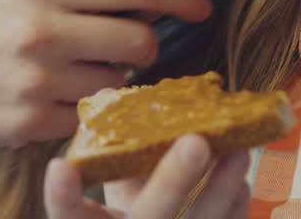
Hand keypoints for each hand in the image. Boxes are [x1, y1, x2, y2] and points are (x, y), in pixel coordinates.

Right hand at [0, 0, 211, 150]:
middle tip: (122, 48)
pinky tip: (45, 99)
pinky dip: (77, 112)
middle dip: (144, 46)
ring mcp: (36, 79)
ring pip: (117, 82)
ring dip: (107, 80)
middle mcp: (42, 27)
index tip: (202, 5)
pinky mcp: (30, 122)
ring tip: (68, 72)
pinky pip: (87, 118)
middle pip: (141, 40)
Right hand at [43, 135, 252, 218]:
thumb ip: (111, 146)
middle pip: (148, 218)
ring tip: (237, 152)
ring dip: (220, 189)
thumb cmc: (131, 210)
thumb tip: (109, 93)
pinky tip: (240, 174)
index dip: (62, 195)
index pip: (68, 215)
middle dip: (172, 181)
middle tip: (195, 142)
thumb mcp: (114, 184)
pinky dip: (234, 204)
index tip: (59, 166)